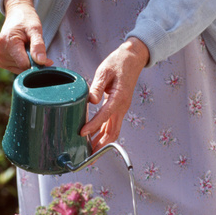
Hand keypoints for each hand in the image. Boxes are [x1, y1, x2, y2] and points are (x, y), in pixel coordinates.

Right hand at [0, 0, 53, 72]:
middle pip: (22, 67)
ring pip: (20, 69)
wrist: (16, 14)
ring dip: (27, 61)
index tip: (45, 57)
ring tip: (26, 46)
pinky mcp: (0, 61)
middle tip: (33, 46)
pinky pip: (16, 68)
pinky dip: (22, 62)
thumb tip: (41, 62)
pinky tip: (22, 51)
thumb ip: (38, 46)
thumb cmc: (26, 20)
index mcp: (7, 43)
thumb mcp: (35, 29)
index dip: (37, 62)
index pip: (24, 64)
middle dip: (32, 61)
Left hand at [82, 37, 148, 151]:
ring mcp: (122, 108)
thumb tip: (90, 101)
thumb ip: (97, 86)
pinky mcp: (119, 107)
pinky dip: (104, 134)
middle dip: (101, 145)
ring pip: (113, 131)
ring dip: (103, 143)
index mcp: (119, 97)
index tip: (81, 133)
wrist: (133, 58)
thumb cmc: (118, 62)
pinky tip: (95, 138)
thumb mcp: (105, 71)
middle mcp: (122, 106)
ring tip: (90, 152)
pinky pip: (113, 125)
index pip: (104, 116)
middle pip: (112, 132)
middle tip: (88, 156)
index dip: (93, 126)